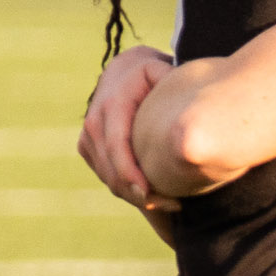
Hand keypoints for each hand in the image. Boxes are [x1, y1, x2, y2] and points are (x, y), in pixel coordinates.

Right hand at [78, 46, 178, 213]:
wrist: (121, 70)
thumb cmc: (148, 74)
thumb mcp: (160, 70)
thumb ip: (171, 83)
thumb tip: (188, 109)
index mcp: (111, 106)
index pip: (117, 147)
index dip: (130, 174)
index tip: (149, 193)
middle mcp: (93, 123)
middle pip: (111, 169)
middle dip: (139, 193)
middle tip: (172, 204)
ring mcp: (87, 137)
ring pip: (108, 177)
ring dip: (134, 195)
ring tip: (168, 202)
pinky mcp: (87, 147)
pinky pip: (105, 175)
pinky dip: (126, 188)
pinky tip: (151, 192)